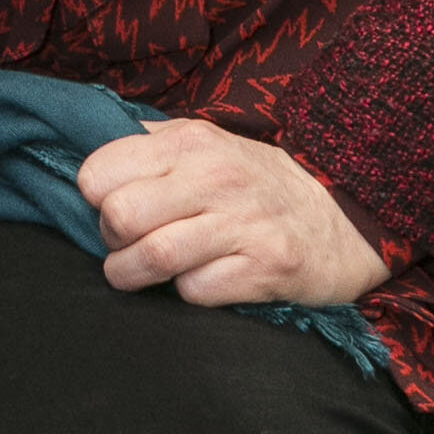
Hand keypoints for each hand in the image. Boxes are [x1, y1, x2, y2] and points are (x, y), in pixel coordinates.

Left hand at [76, 120, 391, 306]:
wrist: (345, 217)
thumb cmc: (257, 183)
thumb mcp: (206, 143)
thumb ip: (152, 144)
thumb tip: (88, 146)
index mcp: (189, 141)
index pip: (101, 171)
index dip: (96, 196)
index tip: (111, 205)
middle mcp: (214, 176)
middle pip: (120, 215)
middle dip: (111, 239)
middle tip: (126, 244)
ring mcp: (242, 223)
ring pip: (151, 257)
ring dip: (131, 275)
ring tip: (137, 273)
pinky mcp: (265, 269)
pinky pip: (195, 291)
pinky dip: (186, 292)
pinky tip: (199, 280)